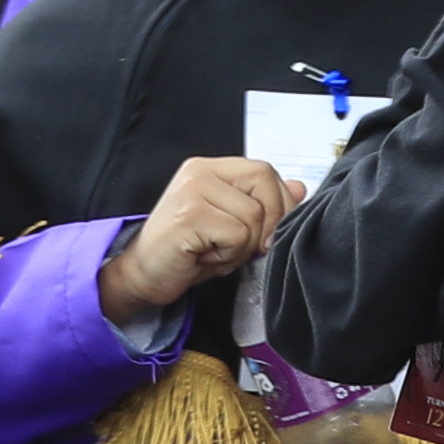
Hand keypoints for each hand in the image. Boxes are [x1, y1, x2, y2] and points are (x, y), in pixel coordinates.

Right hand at [101, 154, 297, 323]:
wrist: (144, 275)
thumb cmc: (185, 251)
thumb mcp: (231, 225)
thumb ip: (263, 203)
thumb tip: (299, 188)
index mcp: (211, 168)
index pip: (265, 171)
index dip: (280, 203)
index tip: (271, 231)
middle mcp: (200, 171)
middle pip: (264, 182)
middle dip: (267, 222)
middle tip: (242, 245)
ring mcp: (192, 190)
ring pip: (254, 215)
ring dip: (243, 246)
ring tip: (215, 251)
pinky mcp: (189, 215)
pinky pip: (237, 235)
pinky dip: (228, 256)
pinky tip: (204, 256)